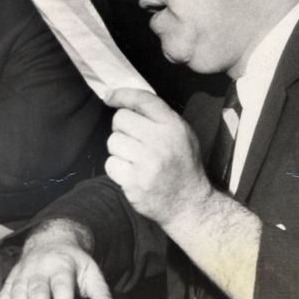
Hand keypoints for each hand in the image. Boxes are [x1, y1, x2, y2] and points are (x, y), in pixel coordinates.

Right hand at [0, 219, 116, 298]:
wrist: (49, 243)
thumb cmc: (72, 264)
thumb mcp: (90, 271)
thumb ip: (100, 291)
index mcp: (61, 265)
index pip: (62, 284)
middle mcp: (38, 269)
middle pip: (37, 290)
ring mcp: (21, 275)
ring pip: (17, 295)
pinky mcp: (9, 283)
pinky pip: (3, 298)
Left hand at [105, 88, 210, 227]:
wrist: (188, 203)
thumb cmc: (183, 165)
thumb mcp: (182, 134)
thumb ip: (159, 117)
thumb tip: (127, 100)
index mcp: (173, 126)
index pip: (142, 99)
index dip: (121, 94)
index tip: (109, 96)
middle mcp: (160, 141)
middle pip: (120, 119)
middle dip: (121, 128)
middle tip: (132, 140)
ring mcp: (146, 162)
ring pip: (113, 142)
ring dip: (119, 150)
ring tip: (134, 159)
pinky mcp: (134, 181)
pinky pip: (111, 164)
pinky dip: (117, 168)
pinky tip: (131, 174)